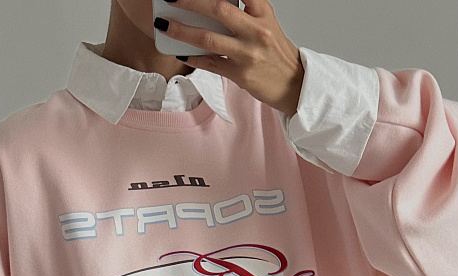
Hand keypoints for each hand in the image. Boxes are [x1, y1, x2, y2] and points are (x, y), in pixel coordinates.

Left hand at [161, 0, 304, 117]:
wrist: (293, 84)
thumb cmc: (276, 53)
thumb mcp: (266, 23)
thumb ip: (245, 9)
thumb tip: (214, 5)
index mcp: (262, 12)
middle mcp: (256, 31)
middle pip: (218, 9)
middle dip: (191, 1)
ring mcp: (247, 54)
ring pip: (209, 38)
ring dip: (182, 30)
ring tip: (164, 24)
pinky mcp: (240, 74)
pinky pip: (210, 64)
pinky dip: (193, 58)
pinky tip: (179, 52)